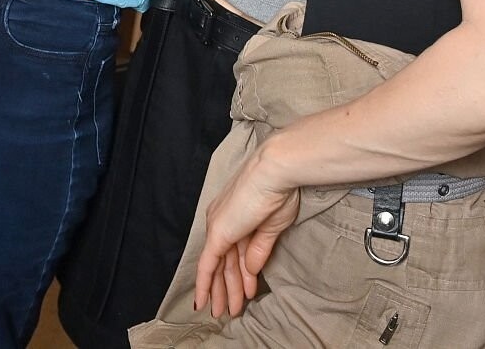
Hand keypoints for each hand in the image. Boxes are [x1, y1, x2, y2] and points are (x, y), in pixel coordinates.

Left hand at [194, 143, 301, 318]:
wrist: (276, 171)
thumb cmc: (280, 191)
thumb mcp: (272, 226)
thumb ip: (259, 249)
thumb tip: (252, 270)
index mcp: (235, 217)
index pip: (236, 253)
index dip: (242, 276)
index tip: (245, 293)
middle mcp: (221, 221)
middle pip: (224, 263)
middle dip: (229, 289)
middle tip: (230, 311)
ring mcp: (218, 227)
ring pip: (218, 268)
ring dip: (224, 292)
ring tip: (226, 312)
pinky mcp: (218, 234)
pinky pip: (207, 265)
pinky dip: (205, 285)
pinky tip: (203, 301)